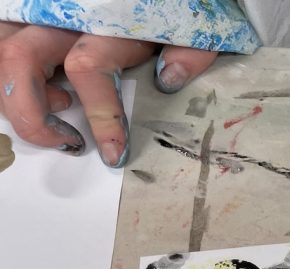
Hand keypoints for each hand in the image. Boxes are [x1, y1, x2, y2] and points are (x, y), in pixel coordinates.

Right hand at [0, 23, 216, 165]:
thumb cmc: (169, 6)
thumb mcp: (192, 25)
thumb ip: (189, 50)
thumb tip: (169, 80)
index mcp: (106, 19)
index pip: (87, 69)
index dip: (99, 116)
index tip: (114, 153)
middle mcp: (62, 13)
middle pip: (19, 59)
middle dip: (31, 113)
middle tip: (67, 141)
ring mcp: (40, 11)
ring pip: (2, 51)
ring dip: (15, 92)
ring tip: (62, 108)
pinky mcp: (32, 15)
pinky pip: (6, 44)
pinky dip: (14, 76)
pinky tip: (53, 88)